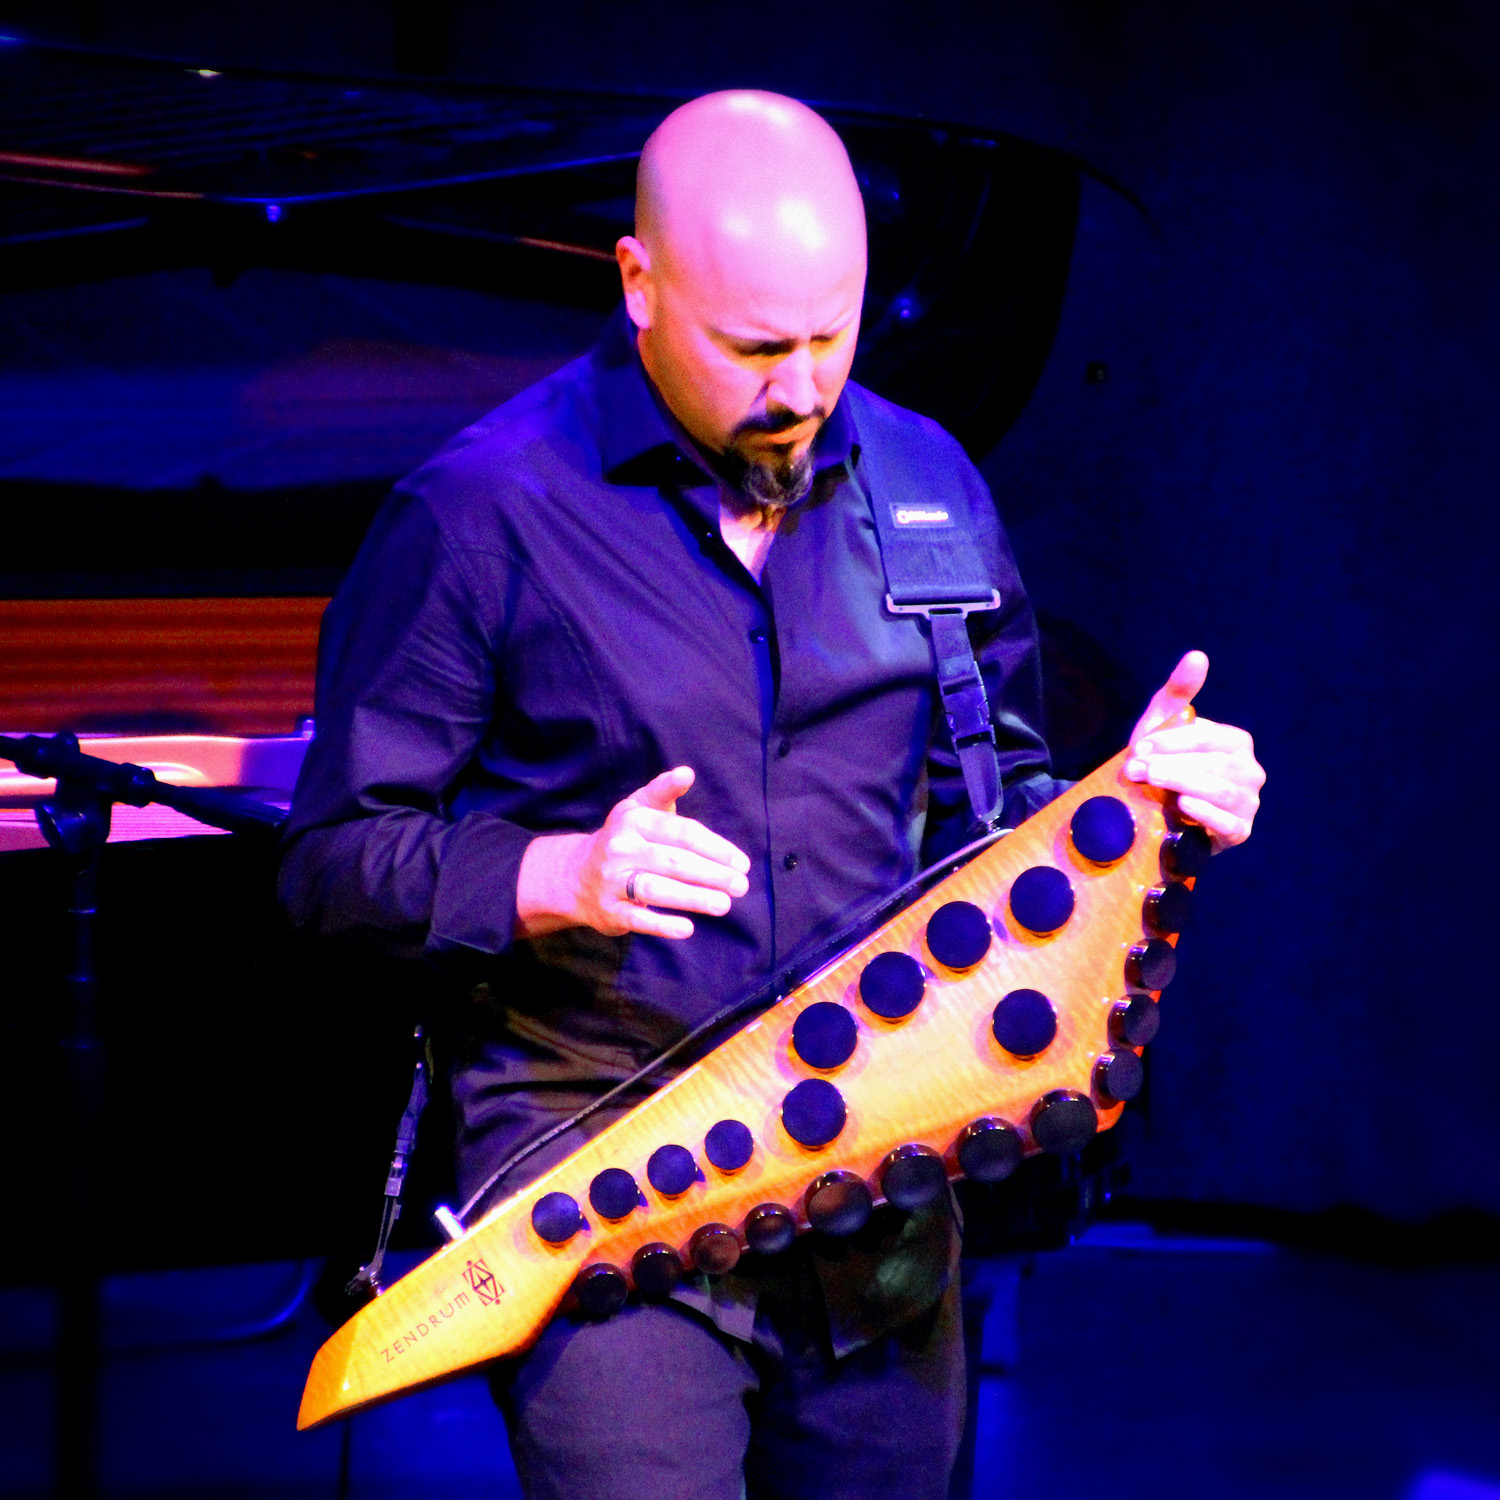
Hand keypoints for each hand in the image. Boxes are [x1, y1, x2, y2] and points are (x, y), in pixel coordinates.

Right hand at [515, 766, 750, 940]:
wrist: (576, 874)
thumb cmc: (625, 838)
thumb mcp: (639, 808)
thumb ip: (664, 791)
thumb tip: (687, 773)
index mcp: (633, 819)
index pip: (681, 833)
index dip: (715, 848)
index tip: (741, 863)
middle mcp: (620, 848)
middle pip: (673, 862)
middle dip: (711, 874)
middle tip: (741, 886)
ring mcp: (612, 880)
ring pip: (656, 889)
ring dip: (693, 898)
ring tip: (724, 904)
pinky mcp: (608, 911)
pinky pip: (637, 918)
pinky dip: (662, 925)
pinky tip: (688, 928)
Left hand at [1124, 650, 1263, 851]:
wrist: (1154, 812)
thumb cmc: (1163, 763)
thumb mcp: (1162, 726)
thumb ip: (1179, 691)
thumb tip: (1197, 655)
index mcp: (1236, 742)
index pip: (1208, 737)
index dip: (1171, 741)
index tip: (1138, 748)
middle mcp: (1250, 771)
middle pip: (1213, 764)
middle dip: (1171, 764)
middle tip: (1135, 769)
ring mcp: (1247, 803)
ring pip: (1221, 790)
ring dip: (1181, 784)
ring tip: (1152, 781)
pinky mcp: (1238, 832)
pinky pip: (1228, 822)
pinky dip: (1205, 812)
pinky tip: (1182, 805)